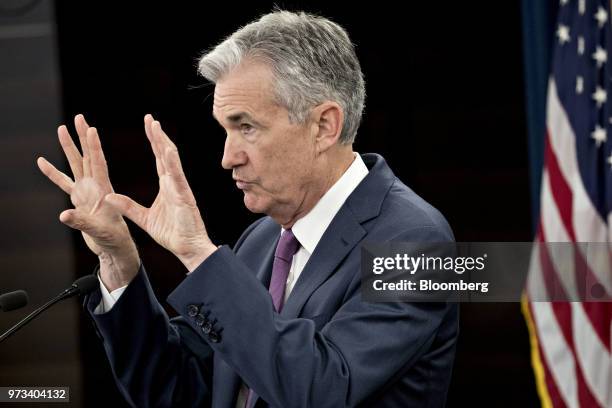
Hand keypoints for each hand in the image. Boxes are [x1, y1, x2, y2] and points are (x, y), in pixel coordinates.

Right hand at [37, 114, 138, 290]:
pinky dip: (53, 173)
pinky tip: (42, 161)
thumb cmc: (115, 240)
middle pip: (88, 157)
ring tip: (61, 129)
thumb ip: (82, 222)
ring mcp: (86, 192)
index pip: (99, 164)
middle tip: (79, 117)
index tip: (91, 128)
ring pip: (76, 165)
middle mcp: (95, 187)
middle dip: (83, 137)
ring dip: (69, 148)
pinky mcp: (79, 200)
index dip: (95, 147)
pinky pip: (64, 183)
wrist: (115, 248)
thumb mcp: (100, 231)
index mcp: (104, 191)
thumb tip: (63, 215)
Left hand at [104, 114, 216, 271]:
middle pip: (165, 153)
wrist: (188, 248)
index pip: (160, 158)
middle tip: (150, 117)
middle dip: (158, 135)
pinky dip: (173, 162)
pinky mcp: (184, 196)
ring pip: (172, 160)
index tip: (148, 125)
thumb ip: (128, 207)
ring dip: (163, 142)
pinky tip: (167, 149)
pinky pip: (177, 176)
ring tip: (155, 126)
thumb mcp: (144, 219)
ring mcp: (180, 188)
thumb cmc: (172, 234)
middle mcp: (174, 183)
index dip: (154, 141)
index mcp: (167, 186)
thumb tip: (109, 197)